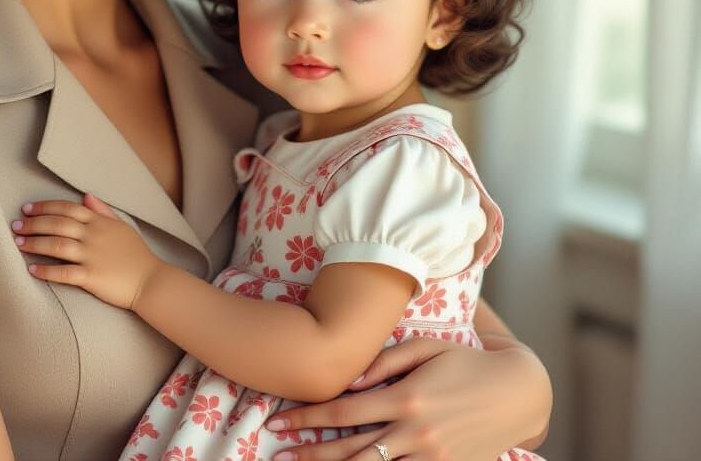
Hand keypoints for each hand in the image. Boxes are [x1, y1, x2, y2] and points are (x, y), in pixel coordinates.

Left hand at [12, 193, 164, 309]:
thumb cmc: (136, 254)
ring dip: (35, 243)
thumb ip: (103, 211)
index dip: (45, 207)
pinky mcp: (92, 277)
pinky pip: (64, 273)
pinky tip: (32, 269)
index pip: (67, 208)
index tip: (27, 209)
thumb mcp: (122, 226)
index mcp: (99, 222)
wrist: (150, 280)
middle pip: (57, 224)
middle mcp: (93, 236)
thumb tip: (86, 196)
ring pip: (57, 245)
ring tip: (18, 243)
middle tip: (16, 225)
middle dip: (33, 224)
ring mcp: (92, 256)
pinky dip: (46, 271)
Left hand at [262, 337, 547, 460]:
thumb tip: (348, 376)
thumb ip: (384, 360)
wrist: (518, 392)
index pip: (345, 411)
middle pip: (351, 449)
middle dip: (311, 453)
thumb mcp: (426, 346)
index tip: (282, 422)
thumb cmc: (466, 361)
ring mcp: (433, 457)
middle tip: (279, 454)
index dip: (309, 418)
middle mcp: (416, 432)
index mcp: (406, 397)